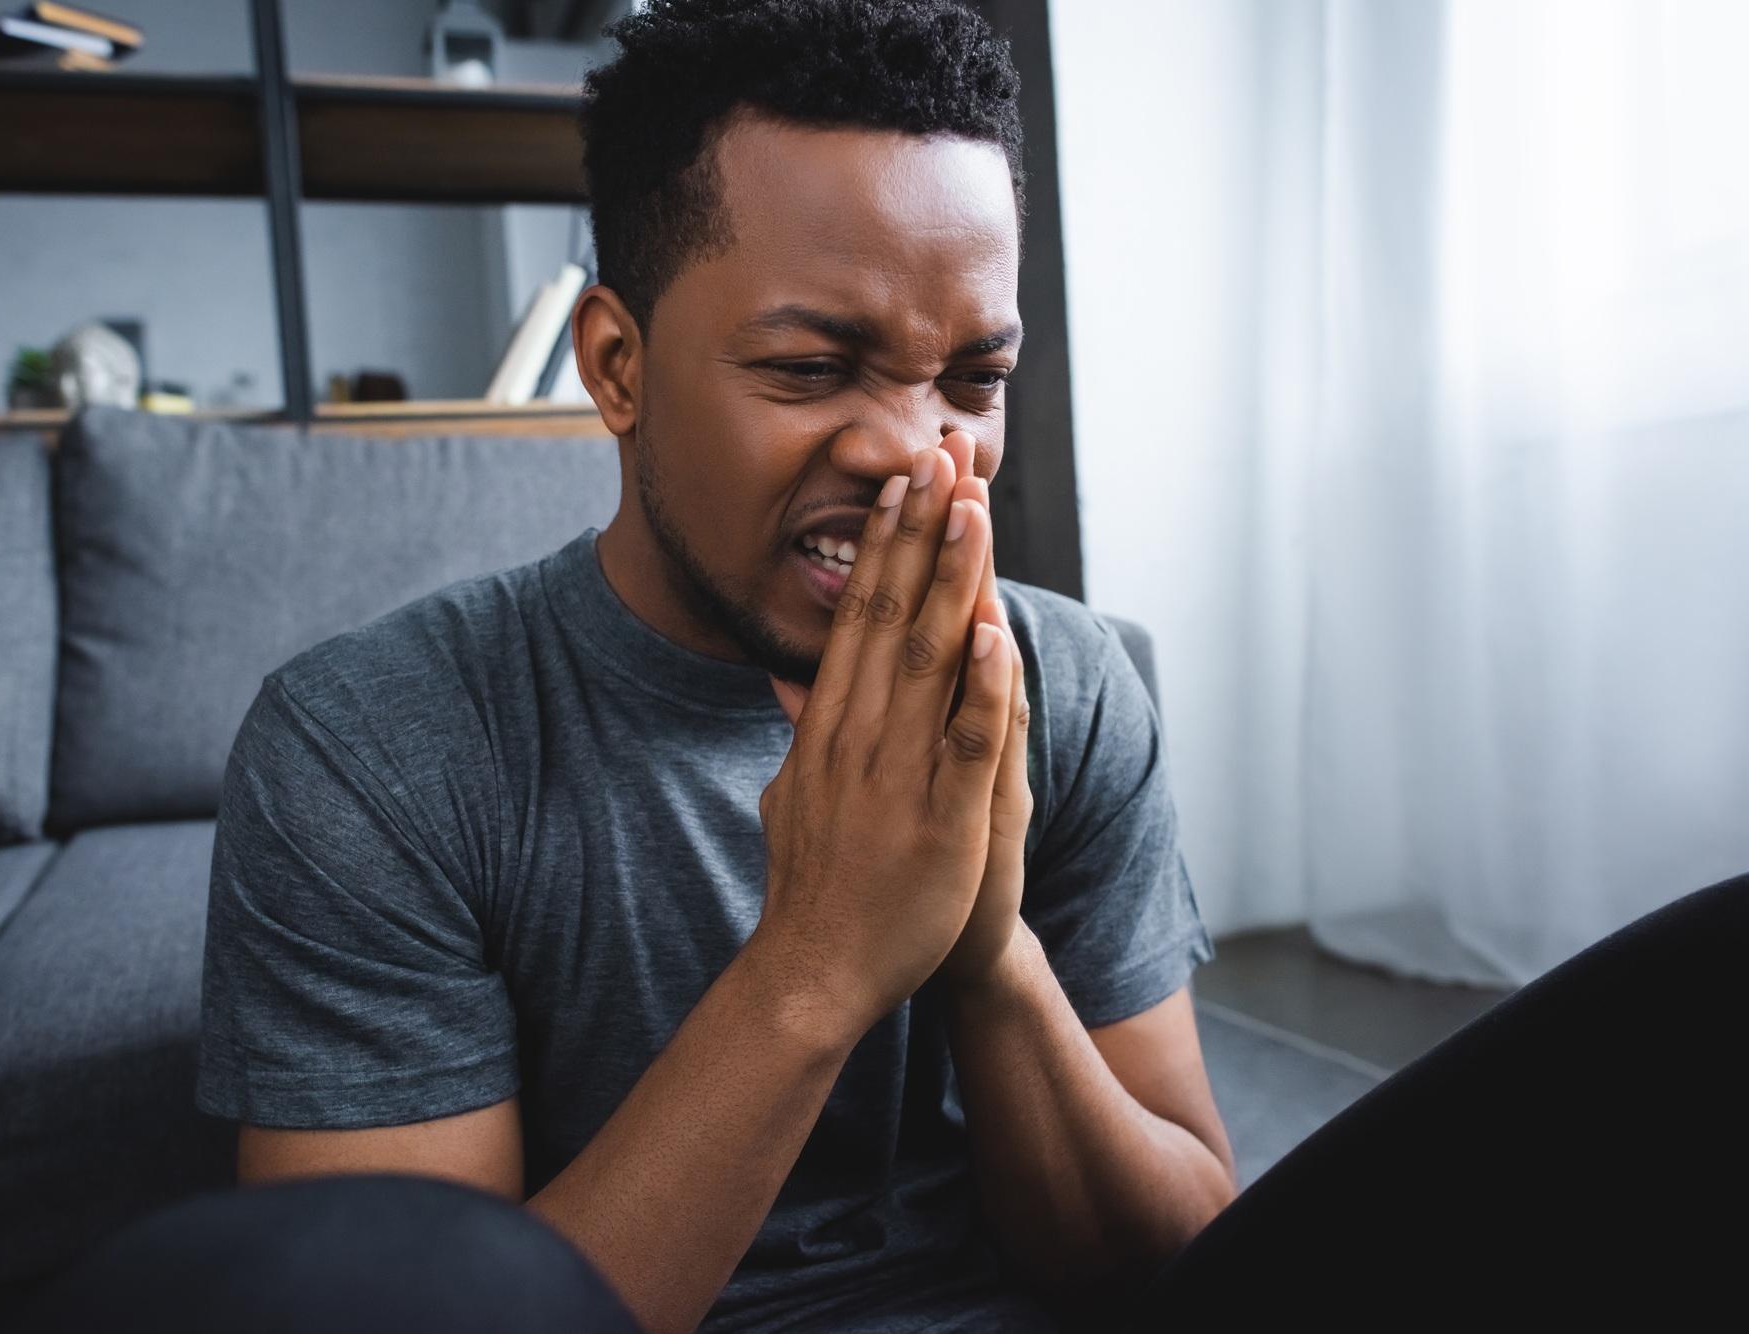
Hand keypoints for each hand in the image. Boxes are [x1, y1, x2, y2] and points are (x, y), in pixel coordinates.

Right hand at [755, 435, 1014, 1042]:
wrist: (812, 973)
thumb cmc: (809, 887)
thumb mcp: (788, 793)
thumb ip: (798, 730)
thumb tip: (790, 678)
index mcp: (827, 726)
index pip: (856, 614)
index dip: (884, 545)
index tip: (903, 484)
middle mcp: (857, 736)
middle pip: (890, 613)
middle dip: (920, 532)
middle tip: (940, 457)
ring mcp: (897, 775)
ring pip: (927, 659)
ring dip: (951, 579)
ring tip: (971, 509)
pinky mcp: (940, 820)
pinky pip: (963, 741)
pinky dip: (979, 685)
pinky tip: (993, 630)